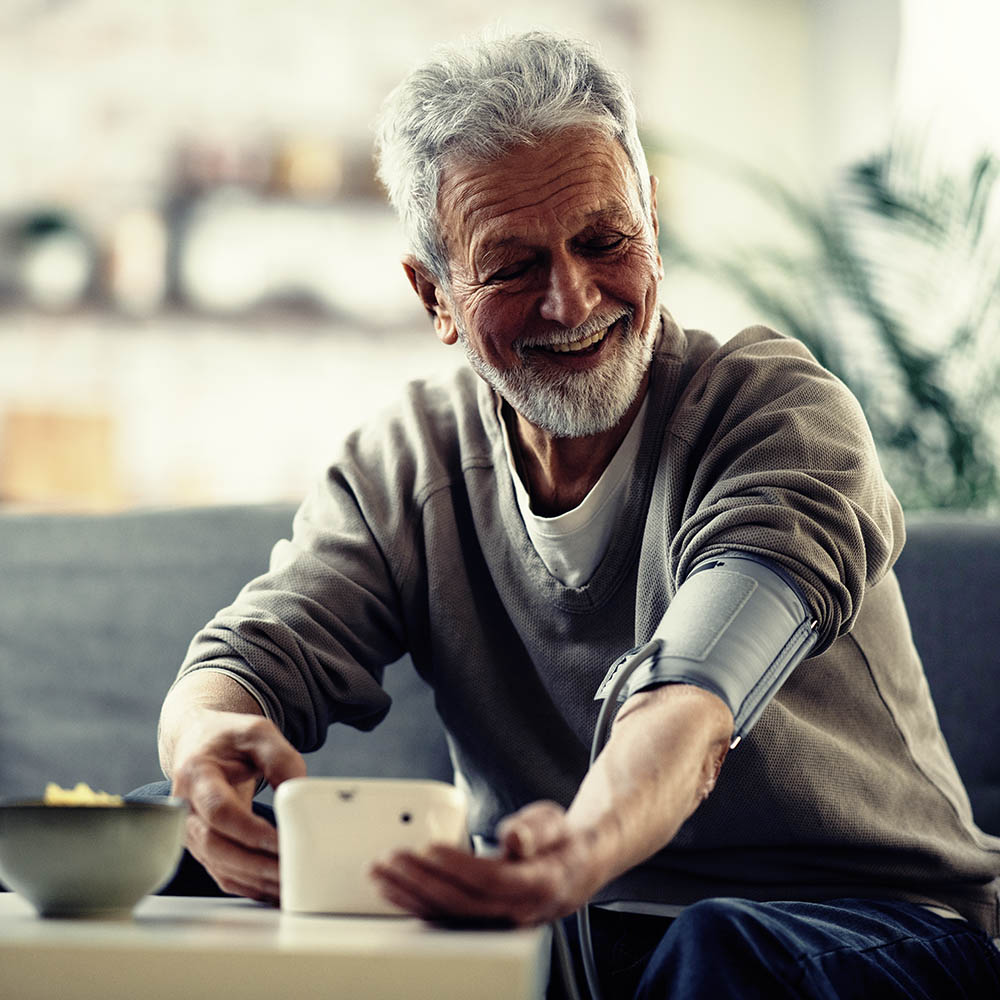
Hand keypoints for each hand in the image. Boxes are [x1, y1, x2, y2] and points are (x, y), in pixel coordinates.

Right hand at [169, 709, 305, 902]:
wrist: (200, 744)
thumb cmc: (230, 738)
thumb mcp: (257, 733)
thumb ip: (280, 758)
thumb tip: (298, 795)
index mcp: (196, 775)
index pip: (219, 811)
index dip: (249, 831)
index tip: (280, 841)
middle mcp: (186, 809)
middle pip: (216, 847)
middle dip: (255, 864)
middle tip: (291, 870)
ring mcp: (192, 834)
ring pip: (221, 867)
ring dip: (257, 880)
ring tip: (292, 884)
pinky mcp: (205, 849)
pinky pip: (225, 875)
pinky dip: (252, 886)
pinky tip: (278, 890)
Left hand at [370, 800, 602, 926]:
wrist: (572, 870)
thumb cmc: (559, 842)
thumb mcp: (554, 822)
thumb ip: (535, 828)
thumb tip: (515, 839)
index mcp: (539, 884)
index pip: (492, 880)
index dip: (458, 866)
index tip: (430, 848)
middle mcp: (516, 911)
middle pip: (461, 901)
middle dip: (421, 879)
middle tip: (392, 857)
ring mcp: (497, 921)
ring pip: (447, 914)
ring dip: (408, 894)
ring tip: (380, 872)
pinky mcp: (480, 921)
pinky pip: (443, 917)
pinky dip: (413, 904)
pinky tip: (392, 889)